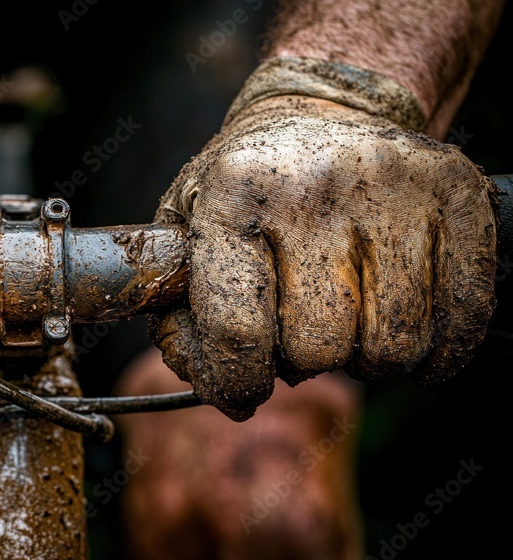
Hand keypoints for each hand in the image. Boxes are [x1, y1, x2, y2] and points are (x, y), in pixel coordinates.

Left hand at [150, 92, 497, 420]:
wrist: (321, 110)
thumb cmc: (247, 188)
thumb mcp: (186, 229)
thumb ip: (174, 309)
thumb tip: (211, 382)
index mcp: (234, 191)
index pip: (237, 329)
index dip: (237, 383)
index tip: (242, 392)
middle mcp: (313, 183)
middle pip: (320, 345)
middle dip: (305, 360)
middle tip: (300, 334)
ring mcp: (393, 184)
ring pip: (394, 343)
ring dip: (369, 358)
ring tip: (350, 324)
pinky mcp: (457, 193)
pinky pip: (464, 314)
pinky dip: (440, 349)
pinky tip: (413, 337)